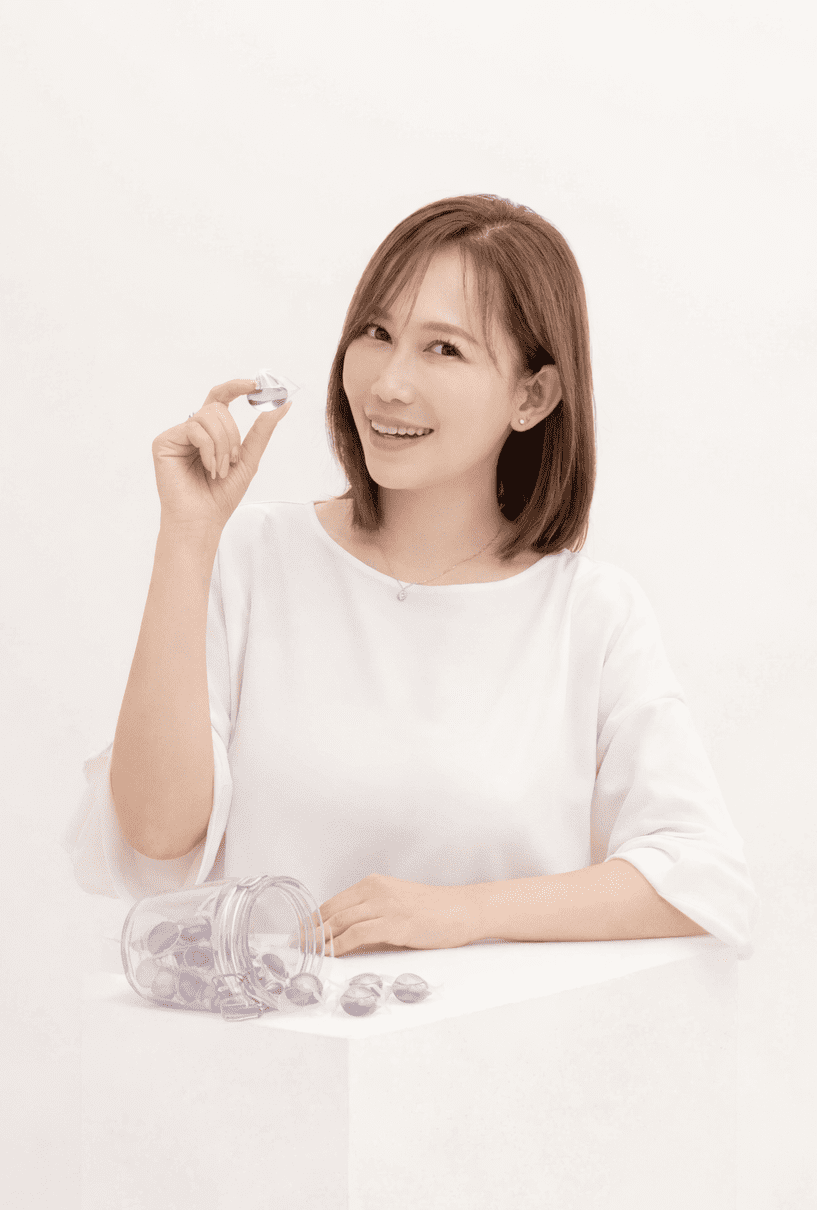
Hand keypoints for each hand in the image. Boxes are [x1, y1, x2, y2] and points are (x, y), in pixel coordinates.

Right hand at [152, 378, 294, 532]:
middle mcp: (193, 429)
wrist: (203, 519)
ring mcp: (177, 435)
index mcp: (210, 432)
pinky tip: (207, 468)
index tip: (256, 385)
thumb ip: (263, 430)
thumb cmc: (222, 495)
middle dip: (232, 435)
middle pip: (218, 408)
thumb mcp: (249, 459)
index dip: (237, 387)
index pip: (222, 398)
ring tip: (219, 470)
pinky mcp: (164, 441)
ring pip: (208, 416)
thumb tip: (284, 404)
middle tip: (232, 461)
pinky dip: (208, 449)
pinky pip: (194, 428)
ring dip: (222, 446)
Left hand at [305, 873, 478, 956]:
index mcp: (374, 884)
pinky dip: (339, 946)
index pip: (332, 903)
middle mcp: (376, 890)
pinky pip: (358, 934)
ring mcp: (386, 905)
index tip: (298, 935)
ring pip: (340, 922)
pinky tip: (331, 955)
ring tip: (306, 955)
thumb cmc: (434, 911)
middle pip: (331, 912)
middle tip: (295, 949)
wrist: (464, 910)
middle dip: (309, 933)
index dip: (312, 921)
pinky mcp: (396, 923)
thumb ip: (371, 919)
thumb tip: (343, 939)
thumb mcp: (396, 908)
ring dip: (319, 941)